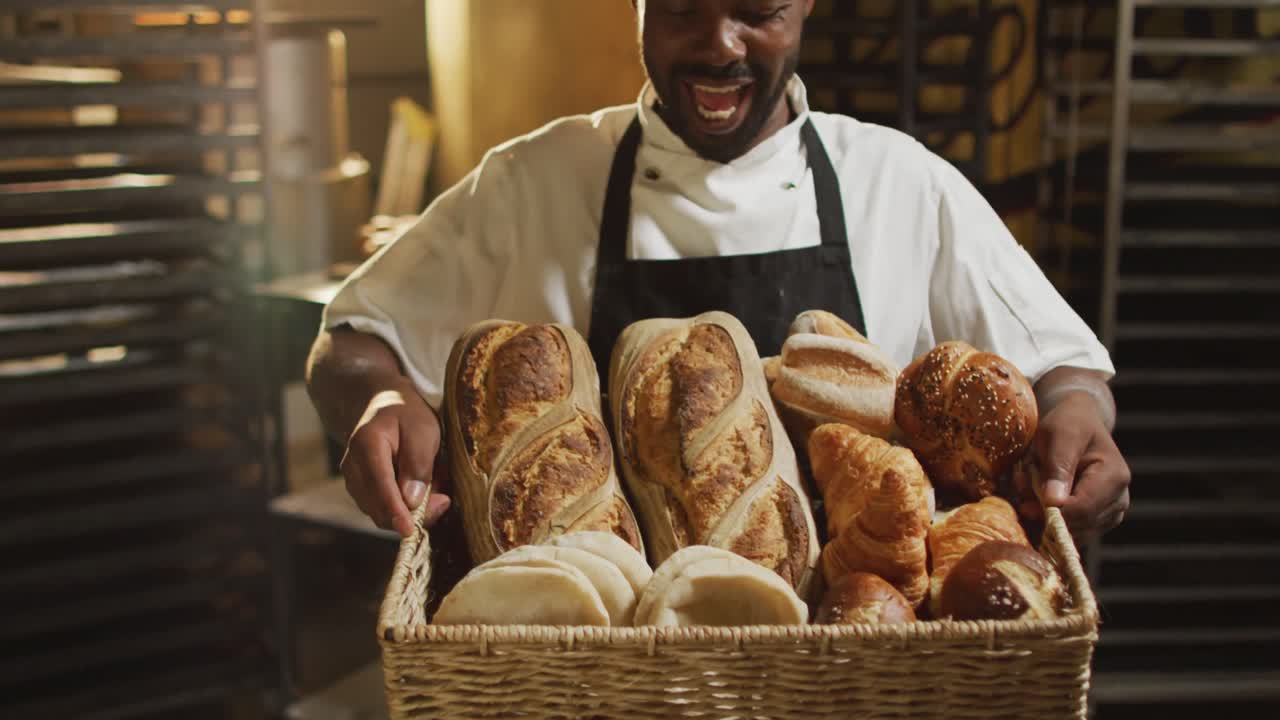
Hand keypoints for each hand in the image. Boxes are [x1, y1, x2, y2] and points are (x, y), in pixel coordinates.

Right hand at [340, 386, 451, 536]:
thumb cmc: (408, 416)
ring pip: (380, 513)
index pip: (379, 485)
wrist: (385, 407)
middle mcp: (352, 467)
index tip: (409, 530)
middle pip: (377, 507)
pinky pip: (383, 510)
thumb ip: (418, 464)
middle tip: (444, 500)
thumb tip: (411, 502)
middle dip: (411, 514)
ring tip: (434, 484)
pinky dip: (404, 508)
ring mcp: (353, 481)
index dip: (395, 511)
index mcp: (366, 445)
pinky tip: (420, 489)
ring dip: (410, 511)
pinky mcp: (361, 492)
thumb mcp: (423, 430)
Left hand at [1033, 392, 1130, 537]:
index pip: (1084, 510)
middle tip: (1023, 493)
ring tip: (1032, 489)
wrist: (1079, 424)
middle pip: (1079, 526)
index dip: (1053, 513)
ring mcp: (1110, 513)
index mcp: (1114, 477)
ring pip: (1073, 533)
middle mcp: (1119, 500)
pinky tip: (1039, 499)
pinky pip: (1070, 532)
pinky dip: (1050, 520)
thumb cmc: (1069, 425)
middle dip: (1045, 514)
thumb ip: (1057, 466)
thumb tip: (1055, 503)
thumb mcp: (1059, 435)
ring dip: (1046, 517)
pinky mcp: (1097, 521)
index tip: (1025, 504)